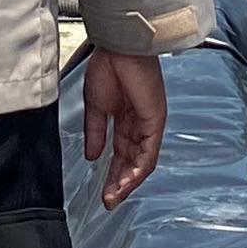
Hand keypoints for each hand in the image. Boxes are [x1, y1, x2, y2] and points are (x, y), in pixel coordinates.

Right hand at [80, 47, 167, 208]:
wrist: (118, 46)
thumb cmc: (108, 65)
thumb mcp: (95, 105)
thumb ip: (95, 131)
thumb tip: (91, 155)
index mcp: (125, 119)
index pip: (121, 154)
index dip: (112, 173)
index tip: (103, 191)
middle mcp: (140, 124)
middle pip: (132, 162)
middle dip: (119, 183)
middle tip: (109, 201)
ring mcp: (149, 123)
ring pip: (142, 162)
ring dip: (128, 182)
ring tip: (114, 197)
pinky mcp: (155, 120)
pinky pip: (149, 152)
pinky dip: (138, 170)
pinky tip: (127, 182)